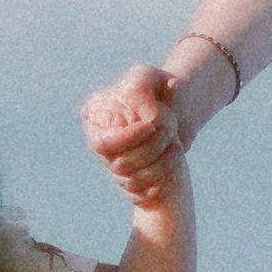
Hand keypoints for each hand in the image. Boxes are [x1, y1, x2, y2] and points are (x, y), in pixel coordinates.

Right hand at [79, 56, 196, 206]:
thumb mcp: (148, 77)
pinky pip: (141, 194)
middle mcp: (100, 145)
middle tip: (170, 130)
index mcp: (94, 120)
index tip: (153, 123)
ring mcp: (114, 165)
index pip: (104, 144)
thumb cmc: (157, 89)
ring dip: (159, 166)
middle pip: (120, 165)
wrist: (177, 110)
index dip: (129, 138)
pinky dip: (160, 183)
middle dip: (150, 149)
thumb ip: (141, 90)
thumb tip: (148, 119)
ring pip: (132, 182)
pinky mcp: (132, 181)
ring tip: (176, 146)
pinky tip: (175, 170)